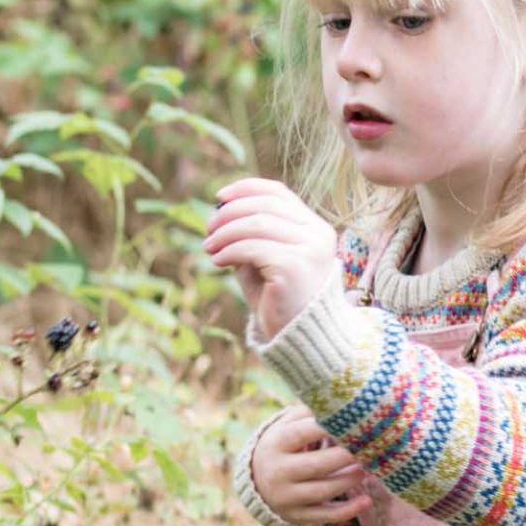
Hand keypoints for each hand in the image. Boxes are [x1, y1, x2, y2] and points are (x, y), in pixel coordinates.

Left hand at [205, 178, 338, 340]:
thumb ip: (250, 234)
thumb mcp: (264, 259)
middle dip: (230, 213)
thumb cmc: (278, 298)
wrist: (299, 337)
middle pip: (265, 205)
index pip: (278, 192)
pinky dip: (229, 251)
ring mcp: (309, 249)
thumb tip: (219, 211)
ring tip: (209, 247)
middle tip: (208, 228)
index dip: (246, 188)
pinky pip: (252, 248)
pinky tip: (217, 261)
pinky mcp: (293, 266)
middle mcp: (317, 234)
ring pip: (256, 224)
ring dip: (225, 233)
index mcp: (315, 227)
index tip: (219, 197)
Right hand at [251, 404, 371, 525]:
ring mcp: (286, 497)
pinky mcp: (298, 515)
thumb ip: (309, 413)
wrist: (259, 481)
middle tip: (369, 447)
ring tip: (368, 468)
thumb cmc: (286, 445)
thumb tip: (342, 400)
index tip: (354, 421)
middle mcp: (278, 472)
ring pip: (323, 491)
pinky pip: (325, 516)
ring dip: (349, 480)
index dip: (327, 427)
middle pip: (316, 465)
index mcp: (275, 444)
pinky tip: (366, 501)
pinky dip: (348, 511)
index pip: (301, 434)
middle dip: (346, 457)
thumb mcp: (288, 425)